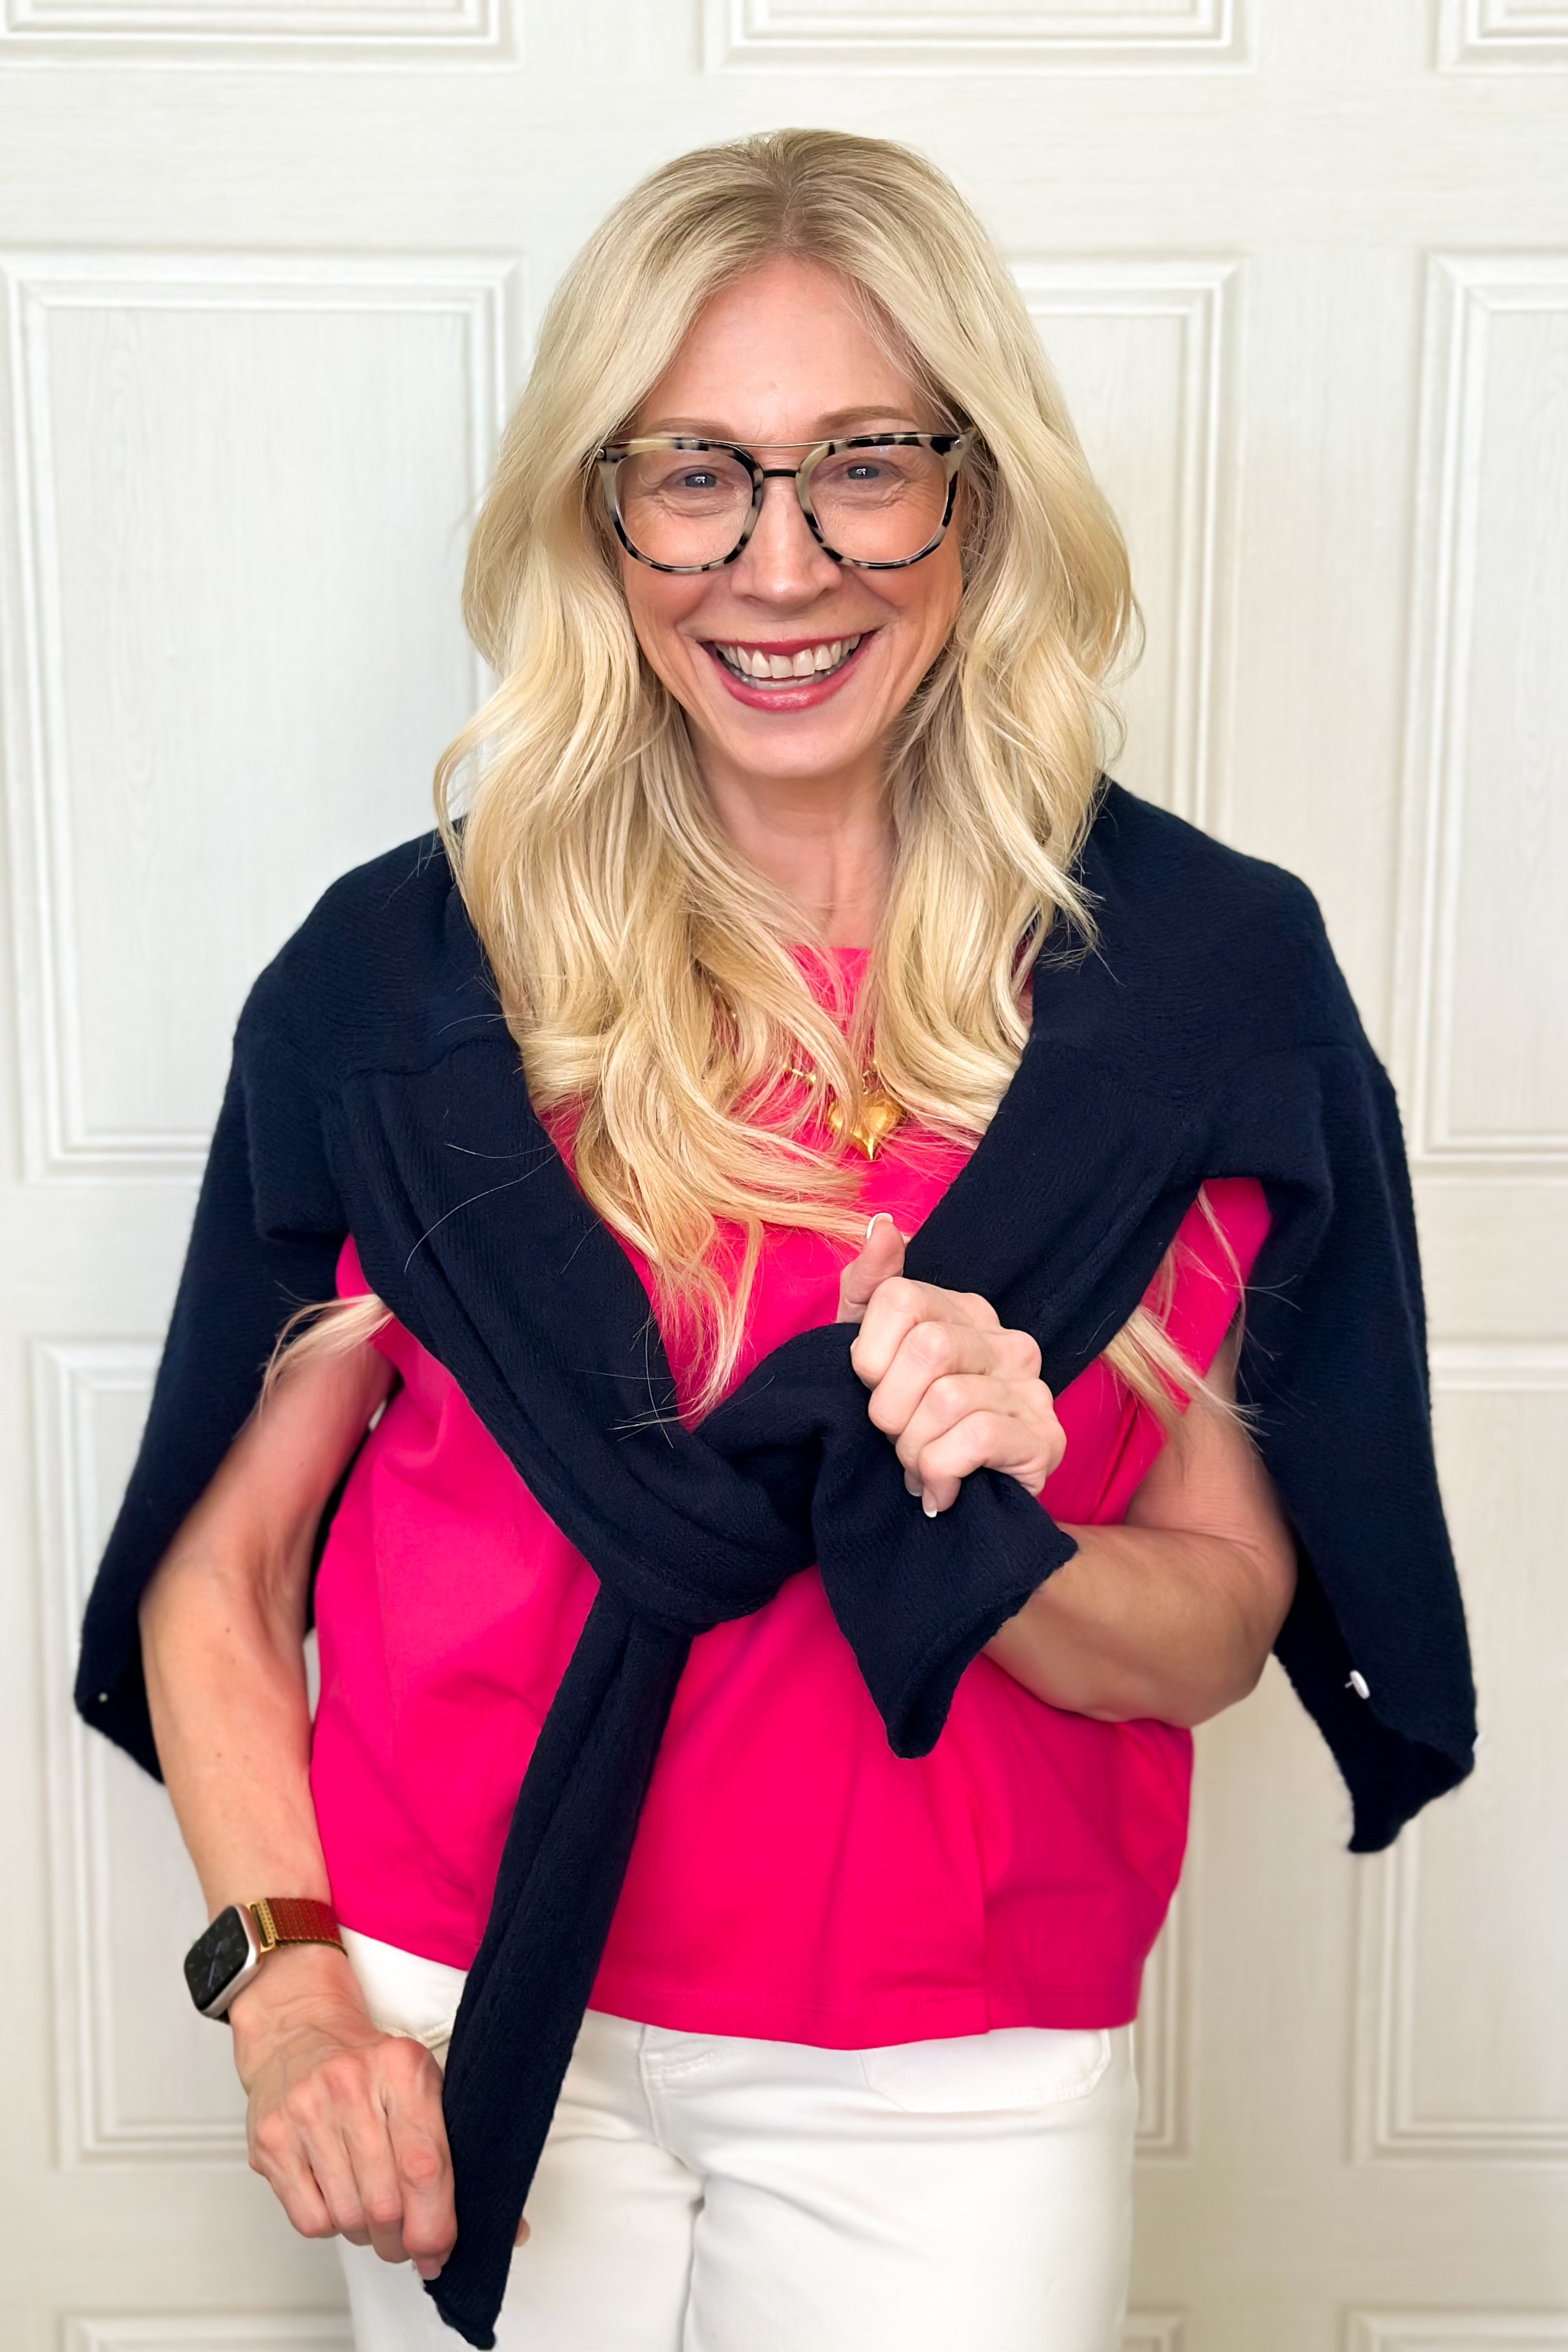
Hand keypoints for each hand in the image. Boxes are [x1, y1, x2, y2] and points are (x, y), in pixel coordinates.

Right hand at [230, 1944, 529, 2276]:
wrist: (298, 2031)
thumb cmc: (369, 2067)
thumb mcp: (423, 2086)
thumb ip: (459, 2153)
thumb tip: (513, 2229)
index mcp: (401, 2069)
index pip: (424, 2166)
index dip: (436, 2224)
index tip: (441, 2250)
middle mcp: (350, 2087)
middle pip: (385, 2204)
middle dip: (402, 2240)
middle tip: (408, 2242)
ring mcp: (305, 2114)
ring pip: (348, 2218)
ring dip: (367, 2234)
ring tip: (371, 2210)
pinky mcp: (272, 2142)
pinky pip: (310, 2221)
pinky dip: (331, 2225)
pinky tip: (339, 2197)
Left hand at [836, 1214, 1065, 1513]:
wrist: (955, 1520)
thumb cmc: (909, 1430)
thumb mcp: (870, 1358)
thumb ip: (868, 1288)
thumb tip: (882, 1225)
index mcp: (964, 1312)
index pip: (900, 1296)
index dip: (868, 1354)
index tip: (873, 1389)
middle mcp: (1007, 1340)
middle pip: (926, 1347)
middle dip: (889, 1408)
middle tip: (895, 1438)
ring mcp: (1033, 1388)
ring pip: (946, 1399)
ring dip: (913, 1449)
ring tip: (918, 1467)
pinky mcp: (1046, 1439)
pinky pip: (975, 1437)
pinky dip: (940, 1470)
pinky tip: (940, 1489)